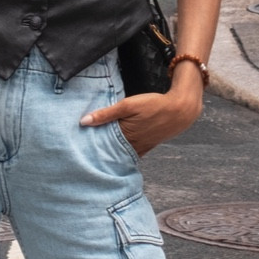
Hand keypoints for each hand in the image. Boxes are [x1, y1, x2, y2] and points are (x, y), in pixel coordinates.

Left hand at [80, 65, 204, 155]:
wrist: (180, 110)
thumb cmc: (154, 105)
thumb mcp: (128, 105)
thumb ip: (106, 113)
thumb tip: (84, 121)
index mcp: (125, 136)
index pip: (102, 144)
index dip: (90, 145)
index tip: (77, 146)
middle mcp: (132, 145)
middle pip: (111, 151)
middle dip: (99, 151)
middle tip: (83, 152)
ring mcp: (141, 147)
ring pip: (121, 153)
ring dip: (111, 152)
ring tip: (96, 152)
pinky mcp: (148, 146)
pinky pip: (132, 153)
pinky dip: (123, 153)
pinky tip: (116, 153)